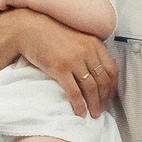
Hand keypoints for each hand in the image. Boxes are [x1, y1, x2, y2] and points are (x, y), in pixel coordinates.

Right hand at [2, 11, 116, 116]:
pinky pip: (74, 91)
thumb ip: (90, 49)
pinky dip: (79, 105)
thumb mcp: (77, 36)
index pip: (112, 69)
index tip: (110, 96)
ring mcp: (74, 59)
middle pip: (103, 80)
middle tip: (102, 108)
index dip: (113, 86)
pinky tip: (80, 111)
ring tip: (93, 113)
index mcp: (94, 43)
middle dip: (104, 98)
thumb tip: (99, 68)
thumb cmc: (50, 33)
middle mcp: (87, 50)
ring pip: (91, 88)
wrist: (29, 29)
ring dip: (94, 104)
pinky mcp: (60, 68)